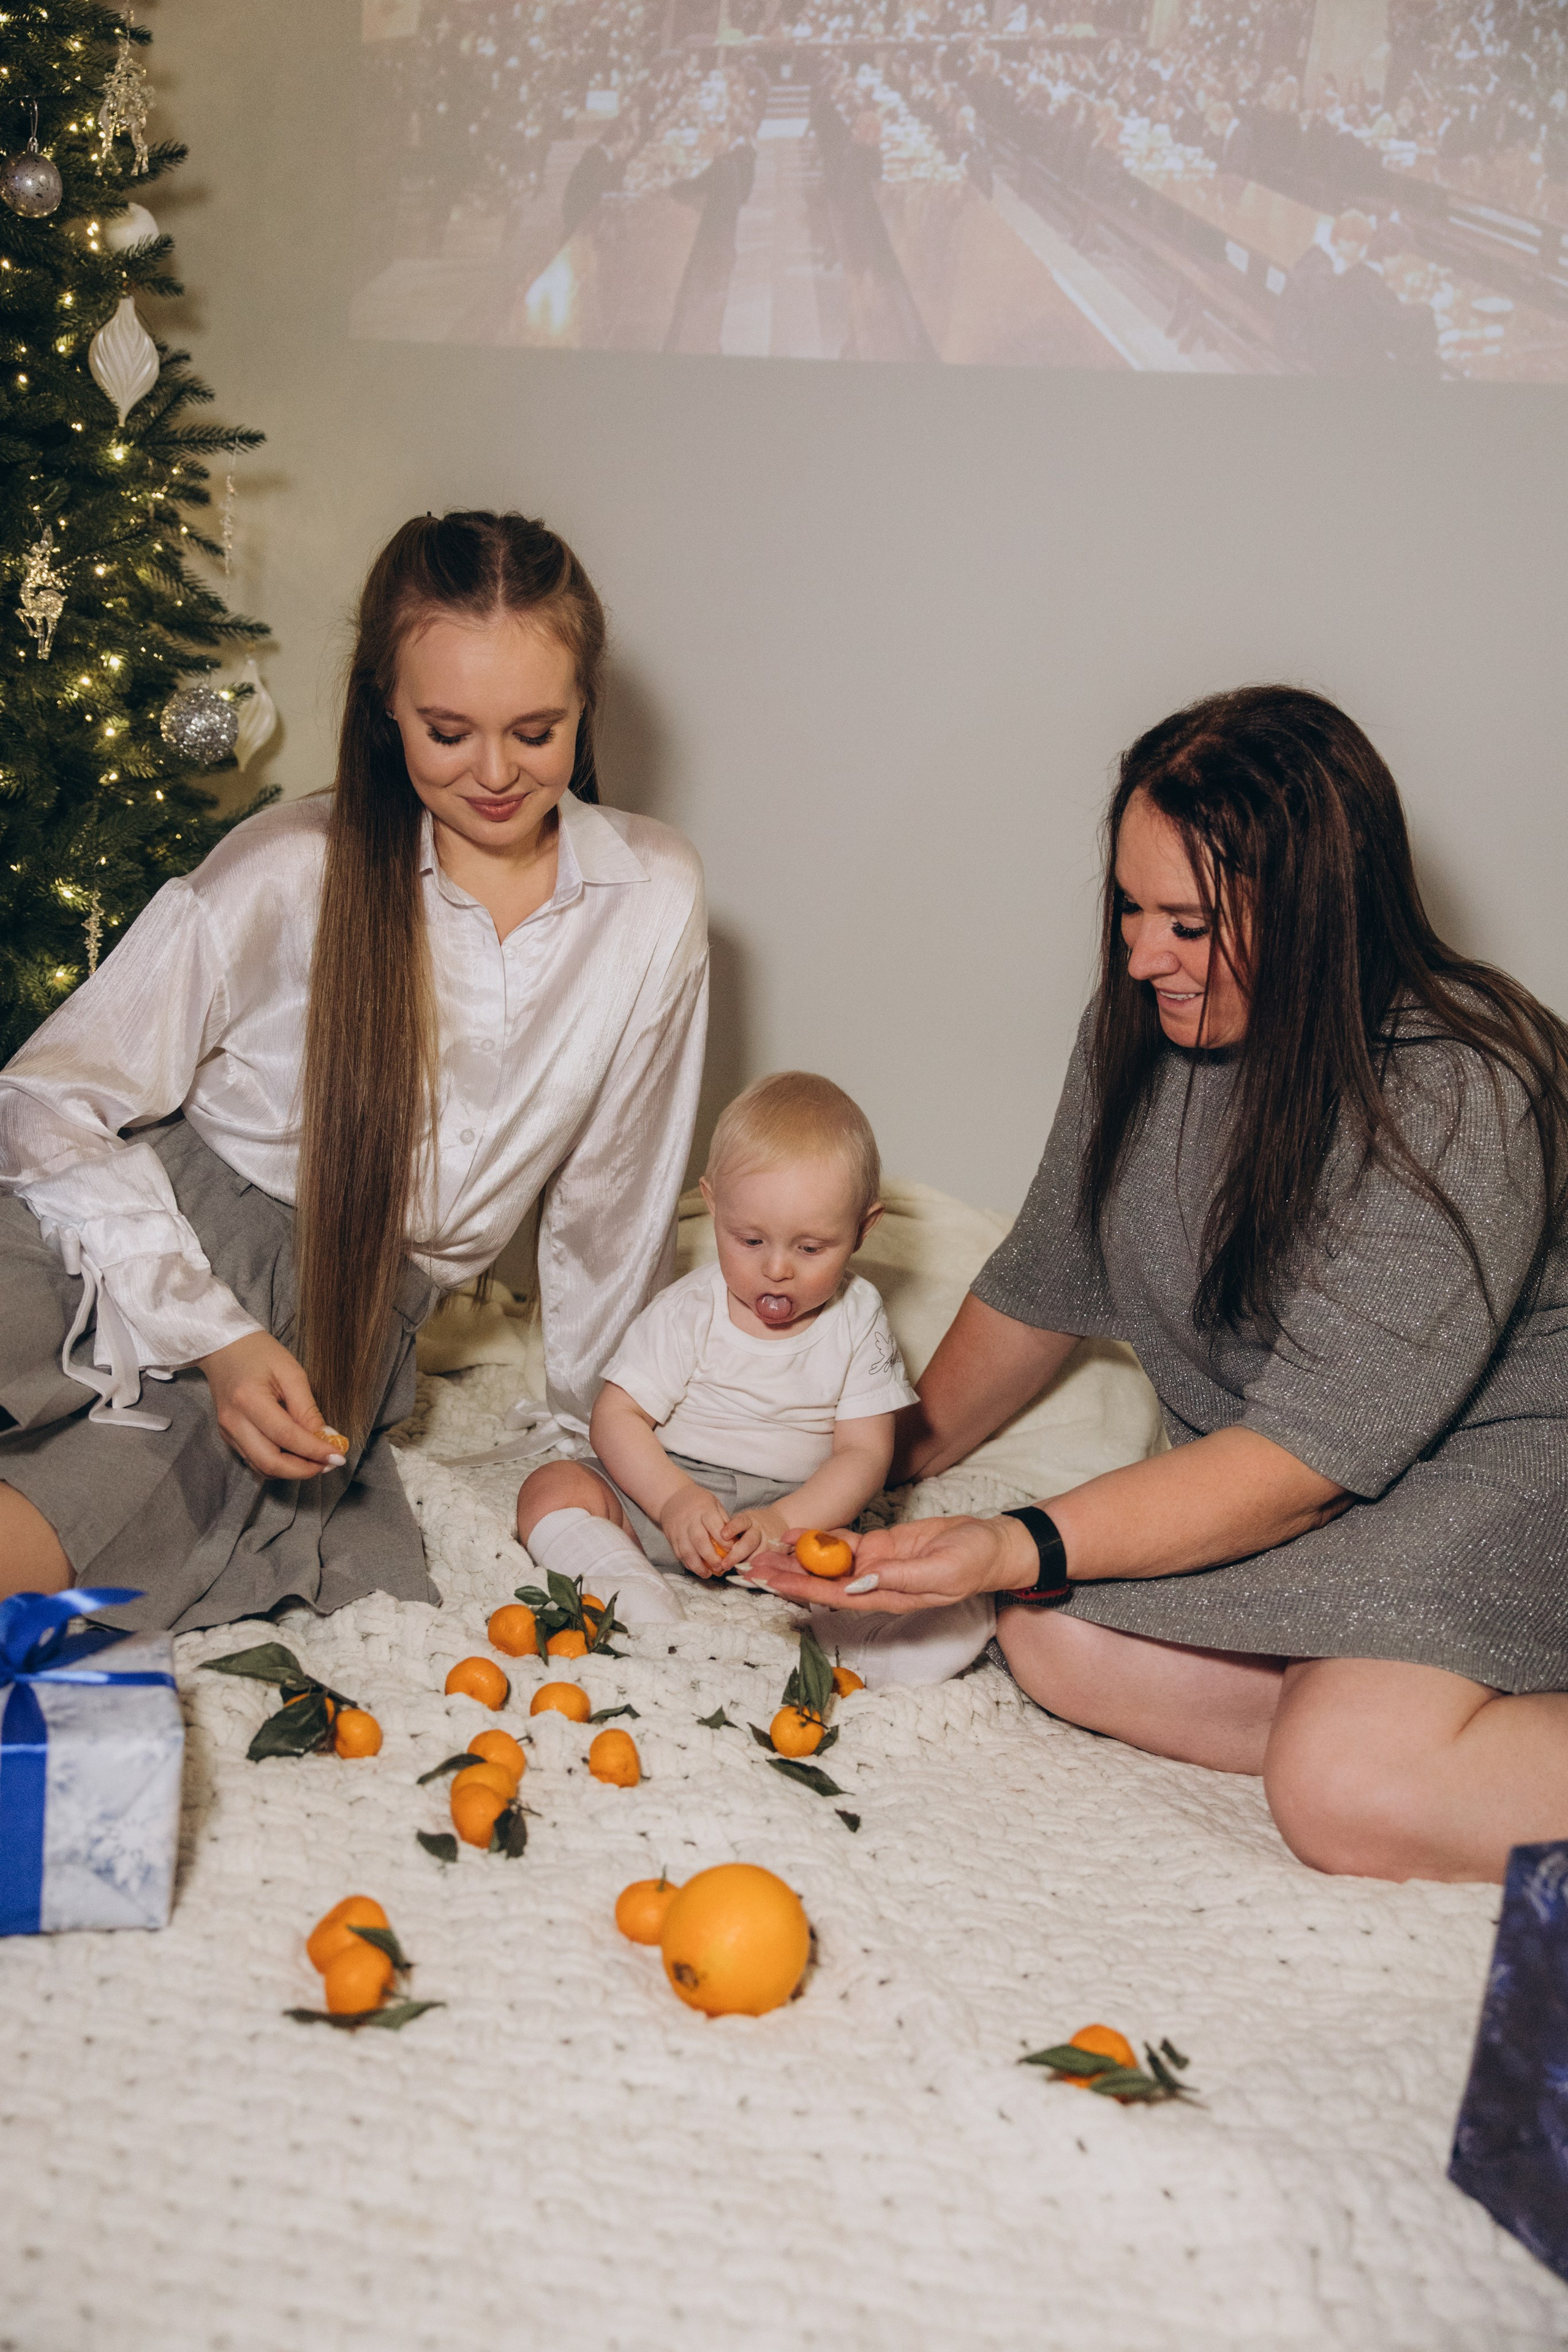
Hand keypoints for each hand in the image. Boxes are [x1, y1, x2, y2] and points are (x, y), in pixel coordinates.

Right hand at [198, 1331, 345, 1482]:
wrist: (223, 1348)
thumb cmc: (260, 1353)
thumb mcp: (291, 1372)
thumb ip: (308, 1408)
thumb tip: (327, 1438)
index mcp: (249, 1399)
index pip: (287, 1437)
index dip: (314, 1451)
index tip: (338, 1456)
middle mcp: (234, 1421)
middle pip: (270, 1462)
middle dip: (303, 1470)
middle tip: (329, 1464)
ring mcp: (227, 1431)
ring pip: (261, 1467)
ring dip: (292, 1471)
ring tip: (317, 1461)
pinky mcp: (228, 1436)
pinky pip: (254, 1460)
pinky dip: (278, 1465)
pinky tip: (297, 1456)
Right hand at [658, 1482, 732, 1576]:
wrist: (671, 1497)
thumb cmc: (698, 1501)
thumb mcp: (714, 1503)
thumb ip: (724, 1520)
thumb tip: (735, 1539)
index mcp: (704, 1509)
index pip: (715, 1526)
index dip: (724, 1541)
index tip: (732, 1551)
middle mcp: (690, 1520)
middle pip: (700, 1541)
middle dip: (711, 1557)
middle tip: (721, 1567)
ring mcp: (678, 1530)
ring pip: (687, 1551)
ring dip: (698, 1566)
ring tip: (708, 1574)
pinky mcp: (671, 1538)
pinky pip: (679, 1554)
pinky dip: (688, 1564)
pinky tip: (698, 1570)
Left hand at [716, 1502, 790, 1565]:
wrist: (781, 1522)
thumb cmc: (754, 1525)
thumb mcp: (743, 1522)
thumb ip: (731, 1532)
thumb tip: (713, 1548)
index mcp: (749, 1520)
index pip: (740, 1522)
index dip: (732, 1528)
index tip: (723, 1535)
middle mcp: (759, 1531)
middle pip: (749, 1543)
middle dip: (735, 1555)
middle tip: (724, 1564)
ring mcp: (768, 1543)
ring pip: (756, 1557)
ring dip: (743, 1566)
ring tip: (733, 1571)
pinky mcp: (775, 1554)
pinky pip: (763, 1566)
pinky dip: (753, 1571)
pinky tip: (746, 1574)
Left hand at [746, 1513, 1035, 1614]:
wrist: (992, 1544)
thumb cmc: (974, 1561)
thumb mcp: (943, 1570)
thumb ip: (902, 1577)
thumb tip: (862, 1579)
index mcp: (888, 1595)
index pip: (835, 1595)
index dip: (801, 1588)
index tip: (772, 1583)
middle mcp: (875, 1583)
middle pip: (822, 1582)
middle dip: (786, 1575)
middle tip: (750, 1567)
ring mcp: (876, 1564)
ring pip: (827, 1562)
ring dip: (795, 1557)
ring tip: (761, 1550)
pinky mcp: (882, 1545)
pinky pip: (843, 1543)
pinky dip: (819, 1538)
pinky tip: (794, 1533)